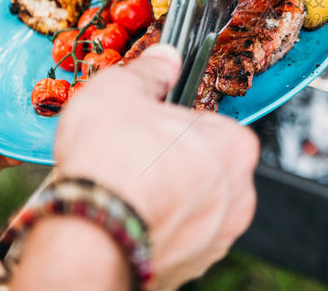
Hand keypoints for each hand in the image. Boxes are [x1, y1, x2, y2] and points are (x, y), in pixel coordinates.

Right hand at [54, 44, 258, 289]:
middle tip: (131, 159)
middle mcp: (237, 195)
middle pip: (202, 168)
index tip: (149, 126)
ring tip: (123, 193)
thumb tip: (163, 59)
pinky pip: (174, 240)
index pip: (209, 125)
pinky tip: (125, 220)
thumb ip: (149, 72)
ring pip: (189, 207)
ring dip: (163, 199)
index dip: (173, 124)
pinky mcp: (190, 268)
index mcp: (234, 146)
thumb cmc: (113, 163)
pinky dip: (153, 231)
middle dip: (171, 163)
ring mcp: (216, 237)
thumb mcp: (122, 91)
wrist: (91, 233)